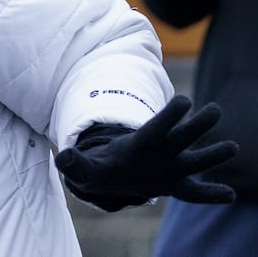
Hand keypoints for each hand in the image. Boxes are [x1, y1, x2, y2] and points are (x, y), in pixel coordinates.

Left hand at [55, 95, 237, 211]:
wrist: (110, 175)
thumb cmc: (98, 168)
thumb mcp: (82, 168)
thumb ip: (73, 163)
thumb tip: (63, 158)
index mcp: (138, 144)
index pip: (155, 127)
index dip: (168, 115)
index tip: (184, 100)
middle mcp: (159, 152)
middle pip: (180, 137)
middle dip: (196, 125)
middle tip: (216, 110)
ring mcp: (170, 167)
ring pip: (194, 159)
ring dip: (213, 155)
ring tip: (233, 147)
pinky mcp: (176, 185)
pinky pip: (196, 193)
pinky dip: (211, 195)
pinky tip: (230, 196)